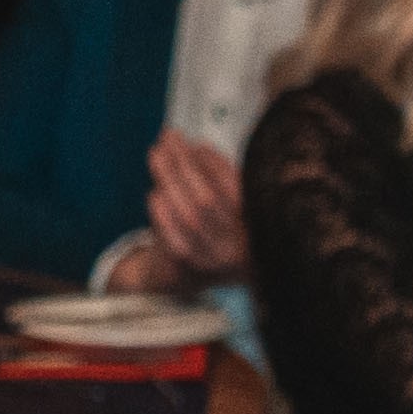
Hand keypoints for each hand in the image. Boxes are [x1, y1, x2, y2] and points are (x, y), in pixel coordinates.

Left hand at [133, 128, 249, 287]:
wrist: (193, 275)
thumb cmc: (211, 225)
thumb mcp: (225, 200)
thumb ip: (216, 176)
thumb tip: (195, 147)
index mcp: (257, 223)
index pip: (235, 188)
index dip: (214, 164)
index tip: (196, 143)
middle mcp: (240, 245)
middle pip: (208, 200)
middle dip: (185, 165)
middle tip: (169, 139)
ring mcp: (214, 258)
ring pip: (189, 216)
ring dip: (169, 181)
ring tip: (157, 154)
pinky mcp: (189, 266)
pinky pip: (173, 238)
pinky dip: (163, 212)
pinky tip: (155, 192)